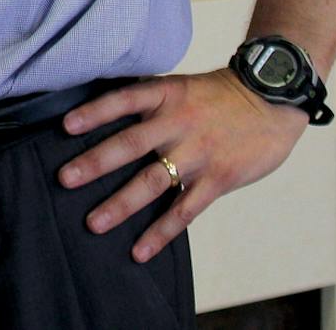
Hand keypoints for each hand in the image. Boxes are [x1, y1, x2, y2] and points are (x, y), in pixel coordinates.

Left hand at [58, 69, 308, 262]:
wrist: (271, 100)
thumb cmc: (218, 96)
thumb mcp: (179, 86)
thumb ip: (147, 101)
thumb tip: (101, 113)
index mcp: (165, 95)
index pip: (123, 100)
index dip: (94, 112)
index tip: (65, 126)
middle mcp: (177, 123)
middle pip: (131, 144)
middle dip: (95, 163)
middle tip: (64, 179)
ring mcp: (197, 153)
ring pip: (153, 181)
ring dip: (121, 204)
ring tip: (94, 223)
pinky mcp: (218, 178)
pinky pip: (185, 210)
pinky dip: (161, 232)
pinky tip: (140, 249)